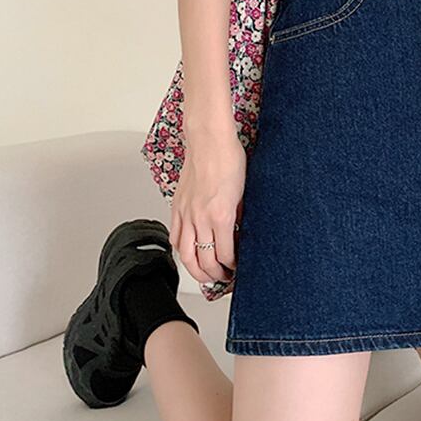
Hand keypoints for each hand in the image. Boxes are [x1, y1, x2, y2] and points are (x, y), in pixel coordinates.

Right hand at [170, 127, 246, 284]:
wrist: (209, 140)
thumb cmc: (229, 159)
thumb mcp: (245, 192)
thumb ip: (241, 216)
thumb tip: (241, 234)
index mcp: (221, 215)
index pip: (225, 254)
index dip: (232, 267)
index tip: (238, 269)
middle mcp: (200, 218)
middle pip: (203, 261)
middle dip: (214, 276)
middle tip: (223, 280)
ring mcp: (186, 213)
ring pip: (185, 254)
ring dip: (195, 270)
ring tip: (205, 275)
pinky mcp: (177, 206)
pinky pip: (175, 236)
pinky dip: (180, 251)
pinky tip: (188, 254)